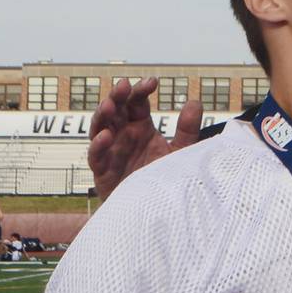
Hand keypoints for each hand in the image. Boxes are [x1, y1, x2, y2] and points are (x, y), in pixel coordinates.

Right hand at [88, 77, 202, 201]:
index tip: (152, 82)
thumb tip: (195, 102)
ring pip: (99, 128)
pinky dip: (98, 146)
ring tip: (109, 105)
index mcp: (140, 127)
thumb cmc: (165, 178)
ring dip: (101, 115)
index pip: (136, 102)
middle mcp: (123, 136)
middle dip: (117, 96)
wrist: (156, 210)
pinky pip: (96, 157)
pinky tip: (106, 136)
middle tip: (123, 86)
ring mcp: (111, 152)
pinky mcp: (103, 172)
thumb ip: (187, 129)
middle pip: (115, 110)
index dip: (140, 90)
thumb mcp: (180, 151)